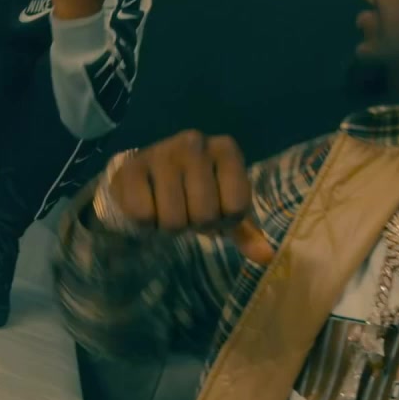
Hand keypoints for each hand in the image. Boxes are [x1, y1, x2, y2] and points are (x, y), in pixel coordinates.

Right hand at [109, 131, 274, 264]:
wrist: (147, 177)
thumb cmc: (194, 192)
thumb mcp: (223, 207)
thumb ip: (246, 231)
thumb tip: (267, 256)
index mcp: (225, 148)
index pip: (236, 207)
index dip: (224, 219)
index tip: (214, 209)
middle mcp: (194, 142)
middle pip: (205, 215)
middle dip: (195, 224)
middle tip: (187, 211)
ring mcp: (161, 151)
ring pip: (173, 219)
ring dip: (169, 226)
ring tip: (167, 209)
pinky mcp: (131, 167)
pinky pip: (143, 215)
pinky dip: (146, 223)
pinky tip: (148, 205)